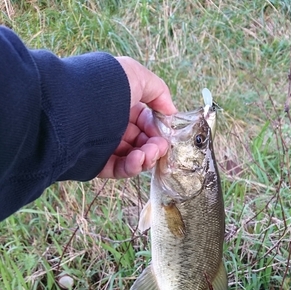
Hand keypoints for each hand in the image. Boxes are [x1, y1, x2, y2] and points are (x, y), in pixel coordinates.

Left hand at [98, 57, 176, 178]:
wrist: (76, 105)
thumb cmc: (107, 86)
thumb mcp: (137, 75)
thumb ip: (159, 92)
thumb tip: (172, 112)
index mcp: (122, 105)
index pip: (146, 122)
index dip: (159, 129)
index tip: (166, 133)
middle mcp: (114, 124)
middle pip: (143, 142)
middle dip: (155, 146)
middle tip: (160, 146)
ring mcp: (105, 145)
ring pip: (134, 157)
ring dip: (147, 157)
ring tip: (148, 153)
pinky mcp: (97, 163)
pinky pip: (119, 169)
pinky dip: (132, 166)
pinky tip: (138, 159)